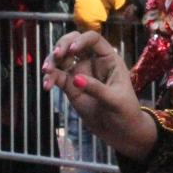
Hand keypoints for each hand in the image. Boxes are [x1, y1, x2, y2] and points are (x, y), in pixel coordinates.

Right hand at [40, 32, 154, 159]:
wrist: (120, 132)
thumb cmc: (126, 112)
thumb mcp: (116, 101)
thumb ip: (97, 89)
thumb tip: (76, 79)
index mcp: (108, 59)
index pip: (94, 39)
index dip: (82, 40)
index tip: (73, 50)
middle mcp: (92, 62)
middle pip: (74, 42)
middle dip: (62, 44)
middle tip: (56, 55)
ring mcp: (80, 73)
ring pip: (62, 58)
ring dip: (52, 60)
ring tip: (46, 71)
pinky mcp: (70, 86)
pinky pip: (57, 77)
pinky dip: (50, 78)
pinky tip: (47, 86)